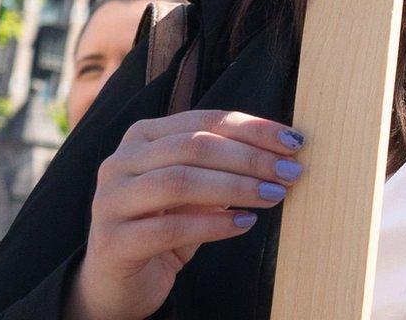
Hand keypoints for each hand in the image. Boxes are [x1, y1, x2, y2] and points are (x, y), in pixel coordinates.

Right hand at [64, 110, 306, 319]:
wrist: (117, 284)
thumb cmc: (163, 226)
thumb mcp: (193, 189)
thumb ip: (222, 165)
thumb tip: (281, 152)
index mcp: (142, 137)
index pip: (204, 120)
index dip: (252, 128)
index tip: (293, 142)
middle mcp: (121, 162)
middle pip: (194, 147)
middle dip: (250, 158)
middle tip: (290, 172)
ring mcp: (111, 201)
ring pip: (180, 182)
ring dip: (235, 187)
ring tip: (272, 196)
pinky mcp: (113, 241)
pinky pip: (170, 228)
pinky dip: (213, 224)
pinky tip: (244, 224)